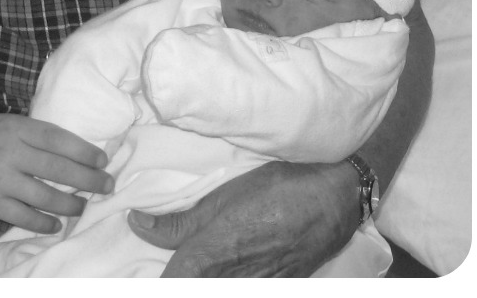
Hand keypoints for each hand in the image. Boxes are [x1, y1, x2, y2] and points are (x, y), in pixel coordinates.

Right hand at [0, 115, 111, 232]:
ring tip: (81, 207)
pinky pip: (26, 216)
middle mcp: (9, 151)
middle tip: (106, 186)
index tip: (102, 161)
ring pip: (48, 196)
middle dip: (91, 180)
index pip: (60, 139)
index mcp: (13, 127)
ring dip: (72, 205)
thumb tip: (68, 150)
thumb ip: (28, 135)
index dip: (86, 152)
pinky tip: (54, 224)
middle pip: (62, 169)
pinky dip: (45, 223)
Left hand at [128, 160, 356, 275]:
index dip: (160, 281)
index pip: (173, 282)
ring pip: (219, 288)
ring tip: (196, 269)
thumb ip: (177, 221)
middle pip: (195, 288)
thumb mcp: (222, 197)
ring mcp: (263, 285)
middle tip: (167, 269)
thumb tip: (136, 223)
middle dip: (181, 279)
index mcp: (214, 252)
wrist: (339, 197)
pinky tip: (225, 272)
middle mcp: (236, 277)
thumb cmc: (278, 189)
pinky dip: (229, 281)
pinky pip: (248, 288)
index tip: (139, 277)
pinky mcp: (282, 286)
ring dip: (206, 279)